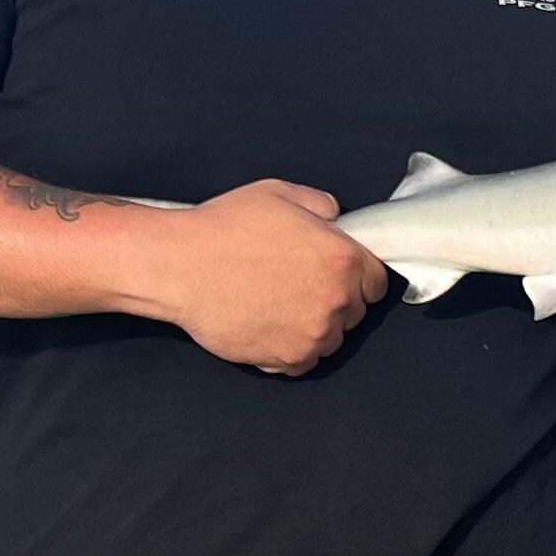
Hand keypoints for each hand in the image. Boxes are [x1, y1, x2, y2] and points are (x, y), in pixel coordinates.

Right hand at [147, 180, 388, 373]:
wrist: (180, 266)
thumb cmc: (223, 228)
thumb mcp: (278, 194)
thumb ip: (320, 205)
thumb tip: (335, 218)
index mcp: (342, 257)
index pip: (376, 281)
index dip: (357, 277)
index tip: (339, 277)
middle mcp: (336, 298)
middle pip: (354, 312)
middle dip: (333, 301)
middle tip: (296, 287)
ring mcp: (314, 333)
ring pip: (330, 339)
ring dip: (312, 327)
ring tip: (276, 306)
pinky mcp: (289, 358)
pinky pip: (303, 361)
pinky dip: (289, 350)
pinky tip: (265, 325)